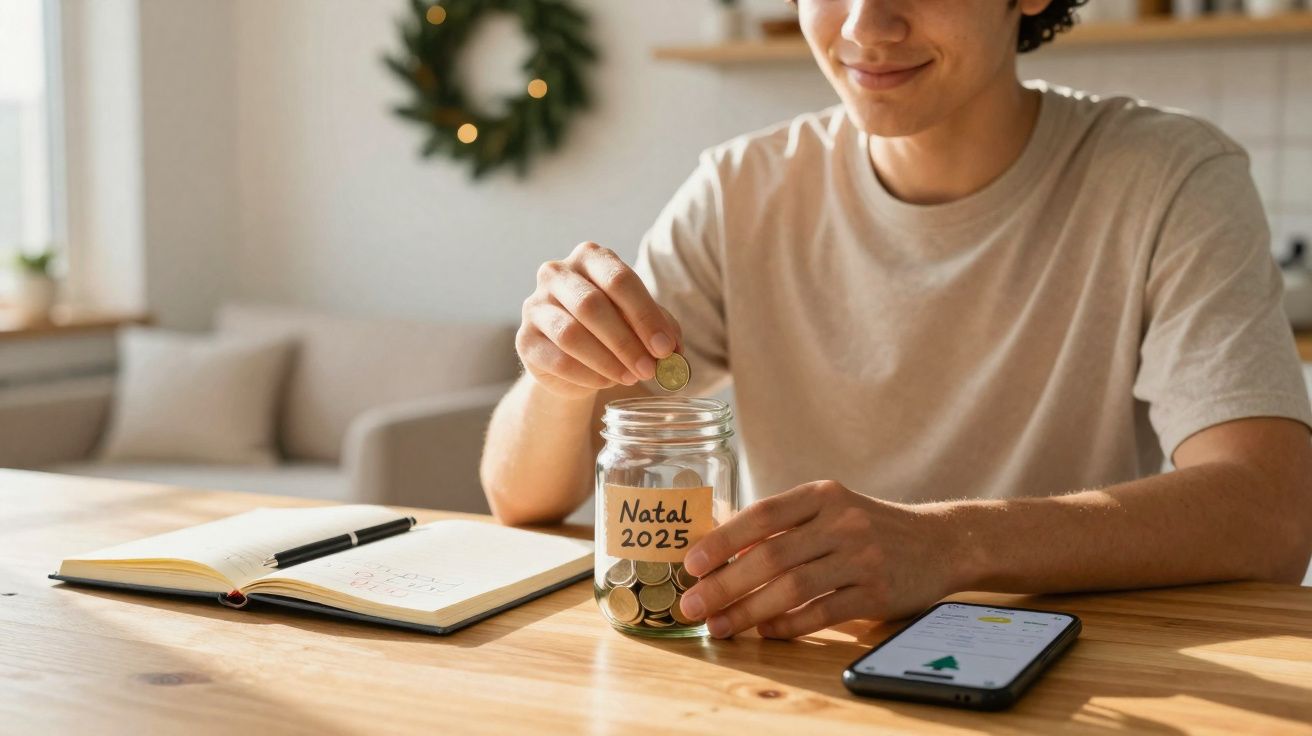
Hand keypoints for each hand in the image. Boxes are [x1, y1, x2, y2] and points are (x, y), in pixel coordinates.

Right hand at [517, 242, 681, 398]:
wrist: (573, 359)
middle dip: (626, 341)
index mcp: (590, 257)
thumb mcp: (641, 323)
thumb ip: (660, 329)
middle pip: (591, 304)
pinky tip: (605, 382)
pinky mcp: (524, 339)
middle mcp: (557, 273)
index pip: (619, 279)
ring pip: (570, 334)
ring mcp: (535, 305)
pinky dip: (587, 375)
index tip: (665, 348)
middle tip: (649, 369)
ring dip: (606, 361)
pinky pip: (557, 359)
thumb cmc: (612, 329)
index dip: (645, 315)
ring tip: (630, 378)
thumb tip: (673, 350)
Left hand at [677, 481, 961, 638]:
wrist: (940, 542)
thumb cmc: (869, 527)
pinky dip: (788, 625)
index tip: (691, 563)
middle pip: (770, 555)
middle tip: (692, 605)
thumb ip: (784, 524)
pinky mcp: (877, 592)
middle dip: (724, 583)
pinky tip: (765, 631)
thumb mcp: (830, 509)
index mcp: (822, 495)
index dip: (722, 539)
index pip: (762, 514)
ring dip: (748, 611)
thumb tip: (718, 545)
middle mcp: (842, 521)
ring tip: (720, 626)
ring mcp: (862, 557)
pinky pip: (822, 613)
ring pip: (792, 587)